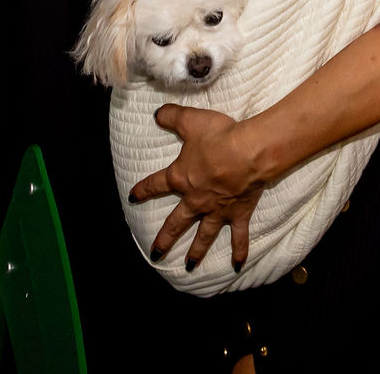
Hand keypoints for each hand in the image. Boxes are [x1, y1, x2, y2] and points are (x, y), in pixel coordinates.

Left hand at [128, 105, 268, 271]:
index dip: (143, 190)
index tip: (132, 197)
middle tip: (156, 254)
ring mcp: (217, 210)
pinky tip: (238, 265)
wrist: (247, 152)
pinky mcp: (238, 213)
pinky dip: (239, 251)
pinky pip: (238, 236)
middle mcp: (196, 199)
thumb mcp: (190, 121)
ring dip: (196, 251)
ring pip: (204, 235)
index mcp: (182, 178)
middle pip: (177, 222)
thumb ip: (172, 117)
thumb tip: (156, 114)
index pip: (157, 184)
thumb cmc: (218, 137)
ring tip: (189, 266)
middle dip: (165, 238)